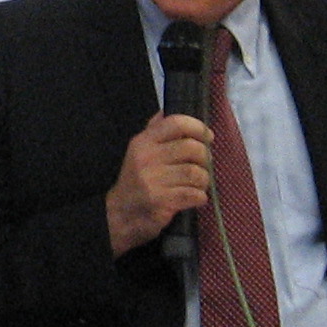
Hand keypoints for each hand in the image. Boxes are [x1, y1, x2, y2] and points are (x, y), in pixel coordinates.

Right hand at [105, 114, 211, 255]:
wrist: (119, 216)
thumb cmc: (134, 181)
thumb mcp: (138, 151)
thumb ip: (154, 131)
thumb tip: (167, 110)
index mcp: (143, 142)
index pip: (176, 123)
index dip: (198, 127)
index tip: (207, 137)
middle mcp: (147, 158)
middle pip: (192, 148)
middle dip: (205, 157)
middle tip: (203, 165)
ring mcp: (153, 181)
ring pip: (195, 172)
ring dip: (204, 180)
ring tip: (199, 184)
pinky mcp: (161, 202)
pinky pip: (193, 194)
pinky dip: (200, 197)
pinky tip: (195, 198)